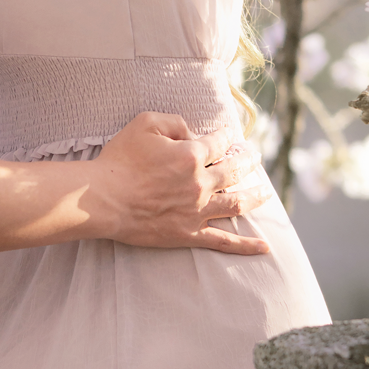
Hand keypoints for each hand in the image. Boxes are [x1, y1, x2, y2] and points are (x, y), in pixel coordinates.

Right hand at [88, 111, 271, 253]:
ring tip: (266, 192)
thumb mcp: (145, 124)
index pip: (218, 142)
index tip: (227, 134)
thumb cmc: (120, 160)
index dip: (224, 135)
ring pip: (237, 203)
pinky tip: (264, 247)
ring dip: (255, 196)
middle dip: (247, 161)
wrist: (103, 199)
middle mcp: (201, 183)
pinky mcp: (189, 233)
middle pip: (234, 170)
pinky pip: (224, 242)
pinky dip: (246, 245)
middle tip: (255, 157)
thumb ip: (174, 121)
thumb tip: (192, 132)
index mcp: (191, 155)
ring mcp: (198, 211)